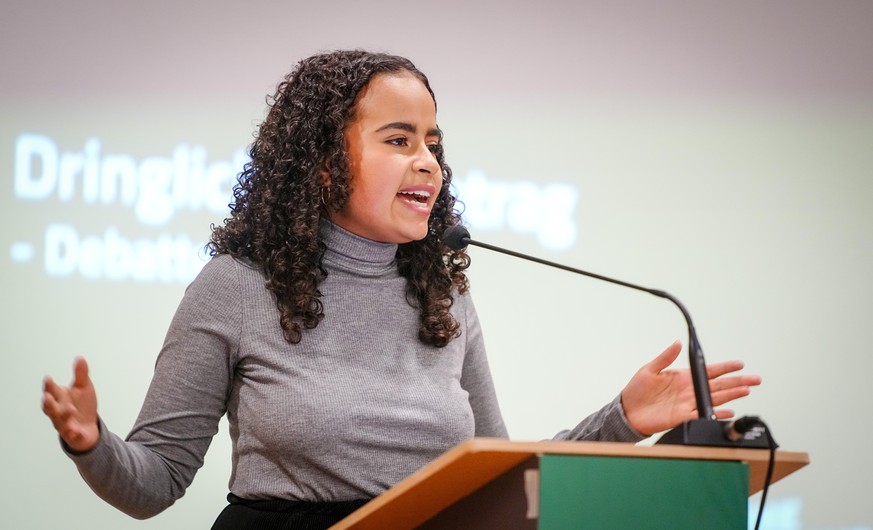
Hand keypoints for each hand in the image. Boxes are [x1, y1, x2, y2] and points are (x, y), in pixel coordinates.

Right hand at [43, 357, 99, 452]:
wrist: (89, 428)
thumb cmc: (82, 406)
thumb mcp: (84, 388)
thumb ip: (81, 375)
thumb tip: (80, 358)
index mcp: (59, 399)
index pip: (51, 392)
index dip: (49, 386)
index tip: (49, 378)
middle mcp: (58, 412)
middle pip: (51, 408)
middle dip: (49, 403)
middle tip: (48, 396)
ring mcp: (64, 425)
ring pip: (60, 422)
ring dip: (63, 416)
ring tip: (70, 409)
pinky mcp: (73, 436)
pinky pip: (72, 436)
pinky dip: (73, 433)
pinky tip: (76, 430)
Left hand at [621, 341, 761, 436]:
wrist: (628, 412)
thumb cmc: (637, 391)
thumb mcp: (649, 369)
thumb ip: (665, 357)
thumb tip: (676, 343)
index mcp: (683, 377)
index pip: (709, 371)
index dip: (725, 367)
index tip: (739, 364)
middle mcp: (689, 390)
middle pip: (719, 385)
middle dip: (738, 381)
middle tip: (754, 379)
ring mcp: (688, 403)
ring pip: (716, 398)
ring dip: (732, 395)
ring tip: (746, 390)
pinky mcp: (683, 416)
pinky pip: (703, 414)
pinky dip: (717, 413)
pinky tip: (729, 411)